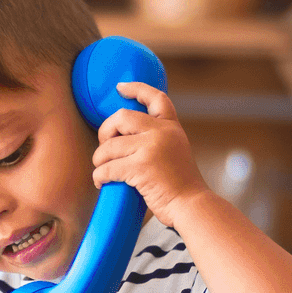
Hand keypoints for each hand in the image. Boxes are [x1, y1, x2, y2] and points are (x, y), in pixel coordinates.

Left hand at [90, 83, 213, 232]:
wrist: (192, 205)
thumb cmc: (180, 186)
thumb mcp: (176, 151)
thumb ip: (158, 139)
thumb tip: (126, 138)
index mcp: (171, 128)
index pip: (156, 98)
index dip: (136, 89)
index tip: (120, 87)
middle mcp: (162, 132)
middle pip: (121, 117)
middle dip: (105, 131)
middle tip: (104, 148)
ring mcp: (151, 148)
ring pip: (109, 146)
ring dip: (99, 159)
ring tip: (102, 170)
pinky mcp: (141, 167)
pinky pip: (107, 167)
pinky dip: (99, 176)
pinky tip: (101, 182)